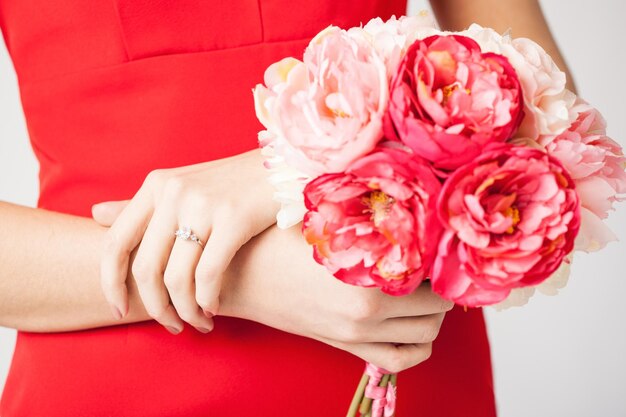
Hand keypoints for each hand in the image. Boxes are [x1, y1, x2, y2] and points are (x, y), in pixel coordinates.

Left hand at [94, 149, 279, 333]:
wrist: (284, 167)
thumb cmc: (231, 185)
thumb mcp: (181, 186)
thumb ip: (139, 205)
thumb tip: (95, 214)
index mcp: (156, 186)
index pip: (115, 243)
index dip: (111, 284)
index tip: (120, 310)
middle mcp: (174, 193)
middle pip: (146, 269)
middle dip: (157, 308)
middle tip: (173, 325)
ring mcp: (203, 204)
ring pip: (177, 278)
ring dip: (186, 310)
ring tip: (199, 321)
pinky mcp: (234, 218)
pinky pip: (208, 274)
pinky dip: (207, 299)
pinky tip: (214, 307)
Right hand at [218, 224, 453, 372]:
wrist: (240, 275)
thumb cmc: (277, 239)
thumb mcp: (325, 218)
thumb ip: (369, 212)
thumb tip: (411, 200)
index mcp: (366, 275)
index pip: (433, 271)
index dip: (439, 253)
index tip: (435, 239)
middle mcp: (369, 313)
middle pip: (439, 306)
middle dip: (442, 285)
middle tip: (431, 264)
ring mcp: (358, 335)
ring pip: (427, 335)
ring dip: (434, 313)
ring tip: (422, 289)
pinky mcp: (346, 346)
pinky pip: (399, 360)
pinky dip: (418, 348)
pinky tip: (413, 325)